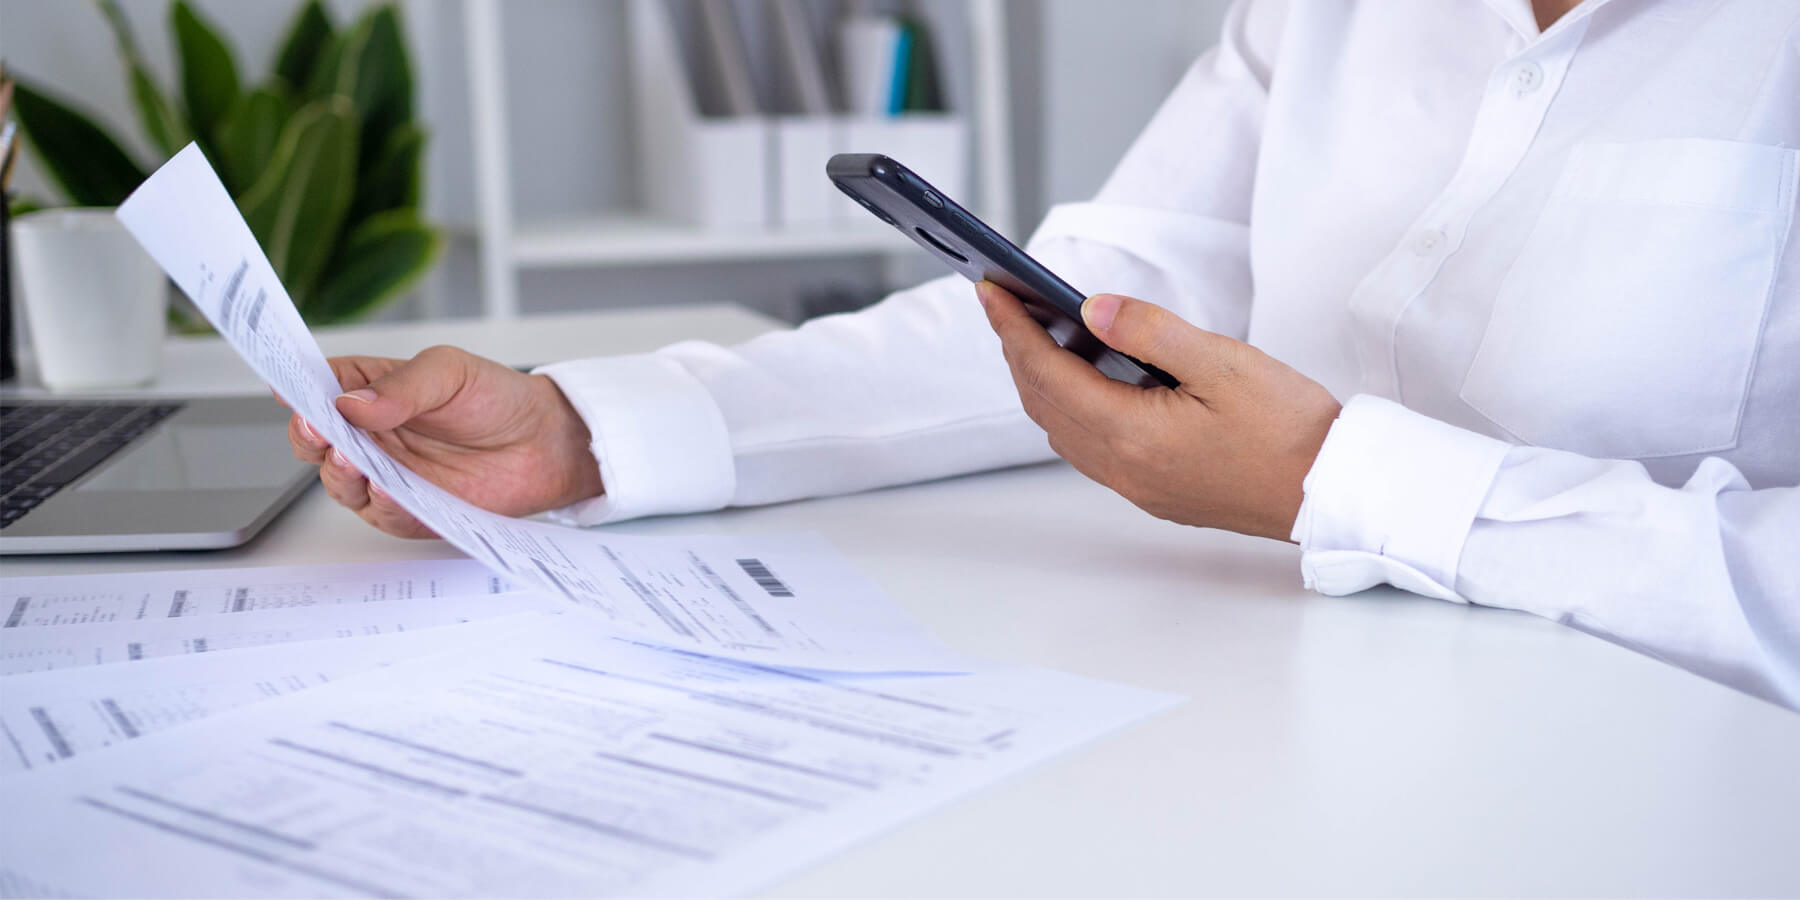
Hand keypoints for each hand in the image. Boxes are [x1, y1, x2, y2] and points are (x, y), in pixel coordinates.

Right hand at [286, 346, 603, 537]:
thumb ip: (401, 388)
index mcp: (370, 390)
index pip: (319, 388)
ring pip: (340, 481)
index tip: (288, 390)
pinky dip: (380, 503)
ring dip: (340, 473)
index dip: (297, 388)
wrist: (545, 444)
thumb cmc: (497, 398)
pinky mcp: (410, 509)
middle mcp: (370, 434)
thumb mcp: (449, 372)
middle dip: (310, 437)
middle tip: (318, 430)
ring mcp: (386, 473)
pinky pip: (383, 513)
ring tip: (350, 458)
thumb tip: (350, 402)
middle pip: (317, 440)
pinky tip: (386, 487)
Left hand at [977, 282, 1340, 540]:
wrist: (1332, 491)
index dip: (1013, 329)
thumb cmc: (1291, 429)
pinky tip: (1085, 382)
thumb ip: (1151, 332)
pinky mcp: (1154, 492)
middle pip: (1044, 404)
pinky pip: (1090, 448)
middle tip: (1006, 306)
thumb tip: (1091, 309)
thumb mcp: (1223, 362)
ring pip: (1062, 430)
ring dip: (1041, 384)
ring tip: (1036, 336)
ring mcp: (1137, 486)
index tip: (991, 291)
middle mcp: (1123, 468)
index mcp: (1132, 435)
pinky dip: (1071, 409)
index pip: (1047, 373)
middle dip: (1018, 352)